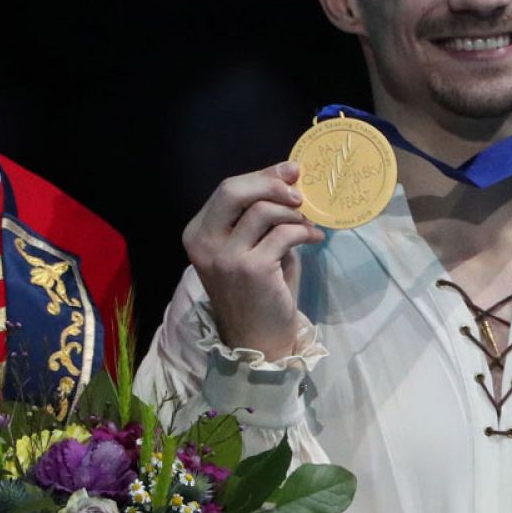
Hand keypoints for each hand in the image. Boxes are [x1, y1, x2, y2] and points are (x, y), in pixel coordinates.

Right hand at [181, 162, 325, 359]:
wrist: (259, 341)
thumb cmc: (258, 292)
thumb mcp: (253, 247)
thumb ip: (262, 214)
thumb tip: (289, 174)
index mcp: (198, 234)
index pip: (227, 189)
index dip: (262, 175)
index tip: (291, 171)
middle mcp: (204, 243)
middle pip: (234, 190)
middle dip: (271, 183)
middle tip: (299, 193)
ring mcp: (224, 257)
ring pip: (262, 210)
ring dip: (293, 213)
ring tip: (306, 224)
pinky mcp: (250, 269)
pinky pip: (283, 233)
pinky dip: (304, 231)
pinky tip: (313, 239)